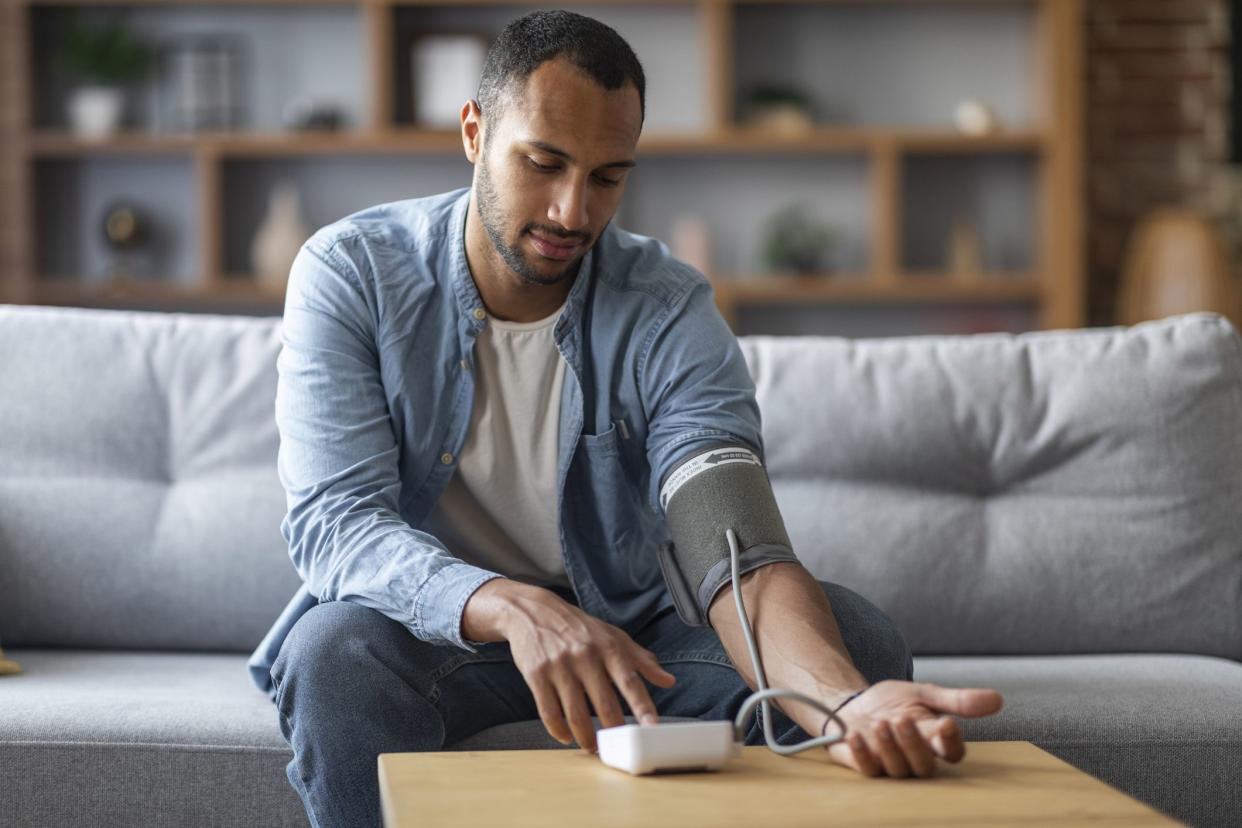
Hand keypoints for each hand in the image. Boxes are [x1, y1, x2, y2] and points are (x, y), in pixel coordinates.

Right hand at [471, 581, 675, 751]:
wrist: (533, 611)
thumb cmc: (579, 628)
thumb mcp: (613, 636)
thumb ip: (641, 660)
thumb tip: (669, 681)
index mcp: (608, 647)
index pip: (630, 681)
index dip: (642, 706)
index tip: (652, 728)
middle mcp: (585, 656)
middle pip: (604, 704)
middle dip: (614, 731)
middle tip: (619, 748)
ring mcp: (559, 666)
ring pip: (576, 713)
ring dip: (586, 738)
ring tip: (593, 747)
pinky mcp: (536, 675)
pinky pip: (548, 711)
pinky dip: (558, 730)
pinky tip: (566, 736)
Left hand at [824, 681, 1003, 777]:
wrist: (853, 702)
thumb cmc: (893, 702)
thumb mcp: (924, 694)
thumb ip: (957, 700)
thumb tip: (998, 699)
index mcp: (934, 741)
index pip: (952, 752)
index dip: (951, 742)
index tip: (946, 723)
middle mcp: (915, 758)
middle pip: (924, 765)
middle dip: (914, 743)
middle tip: (902, 719)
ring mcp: (889, 764)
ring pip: (897, 769)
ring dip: (889, 747)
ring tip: (880, 723)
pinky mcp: (865, 764)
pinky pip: (866, 768)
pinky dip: (861, 754)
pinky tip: (855, 736)